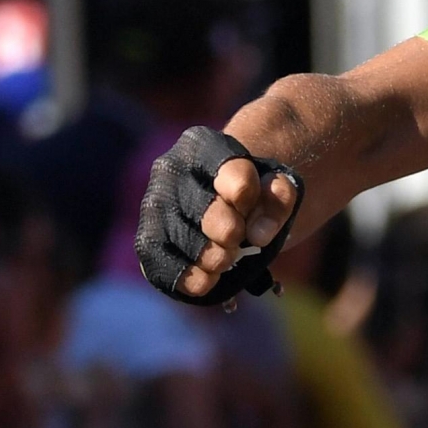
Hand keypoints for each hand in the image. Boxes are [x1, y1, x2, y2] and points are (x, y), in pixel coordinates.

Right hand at [136, 127, 301, 305]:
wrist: (226, 199)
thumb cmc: (254, 187)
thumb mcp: (277, 182)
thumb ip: (279, 197)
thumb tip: (258, 235)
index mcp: (203, 146)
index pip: (231, 173)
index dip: (246, 196)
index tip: (249, 206)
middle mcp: (170, 170)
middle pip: (204, 209)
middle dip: (227, 232)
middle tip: (236, 241)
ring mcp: (154, 205)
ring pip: (180, 238)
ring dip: (210, 258)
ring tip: (226, 261)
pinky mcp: (148, 238)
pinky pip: (159, 263)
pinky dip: (186, 278)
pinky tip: (206, 281)